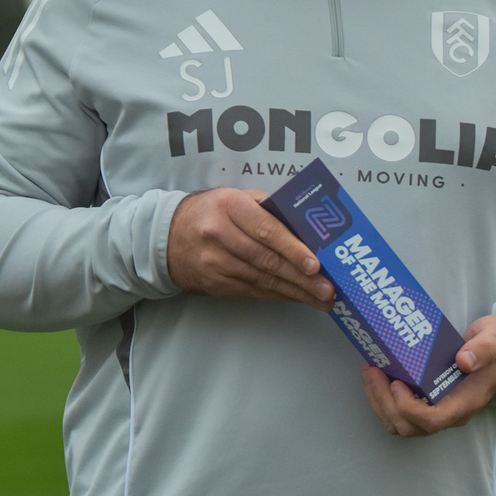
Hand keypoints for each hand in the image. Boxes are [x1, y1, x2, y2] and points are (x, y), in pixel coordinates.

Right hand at [167, 188, 335, 309]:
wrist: (167, 236)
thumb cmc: (211, 211)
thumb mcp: (235, 197)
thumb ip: (267, 206)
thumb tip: (304, 223)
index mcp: (230, 206)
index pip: (267, 230)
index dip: (293, 249)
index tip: (316, 264)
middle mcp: (220, 234)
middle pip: (267, 260)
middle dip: (301, 277)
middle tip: (327, 288)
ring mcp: (215, 262)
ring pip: (262, 280)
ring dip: (295, 291)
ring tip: (320, 298)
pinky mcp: (215, 283)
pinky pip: (253, 290)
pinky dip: (278, 295)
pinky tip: (297, 298)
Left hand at [361, 314, 495, 436]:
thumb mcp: (495, 340)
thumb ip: (483, 349)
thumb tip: (464, 360)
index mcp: (465, 402)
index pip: (432, 420)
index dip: (409, 408)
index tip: (396, 383)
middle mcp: (450, 413)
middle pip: (410, 426)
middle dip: (384, 402)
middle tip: (372, 370)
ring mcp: (438, 410)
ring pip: (401, 424)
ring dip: (380, 402)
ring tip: (370, 372)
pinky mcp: (429, 402)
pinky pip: (401, 414)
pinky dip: (384, 399)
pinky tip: (378, 376)